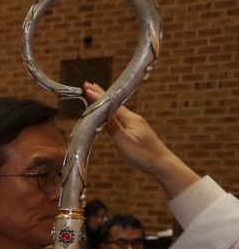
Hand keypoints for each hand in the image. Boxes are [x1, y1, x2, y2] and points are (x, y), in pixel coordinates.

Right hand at [84, 82, 199, 197]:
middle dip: (101, 95)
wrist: (162, 163)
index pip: (111, 104)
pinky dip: (110, 112)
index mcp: (130, 119)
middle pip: (114, 104)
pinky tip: (107, 113)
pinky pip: (119, 117)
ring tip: (94, 96)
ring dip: (105, 103)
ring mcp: (135, 123)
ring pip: (116, 110)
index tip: (87, 87)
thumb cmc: (143, 154)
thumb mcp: (125, 142)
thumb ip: (113, 127)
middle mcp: (133, 118)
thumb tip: (101, 113)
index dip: (98, 96)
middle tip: (88, 85)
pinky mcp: (135, 130)